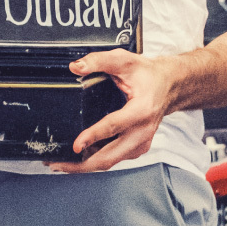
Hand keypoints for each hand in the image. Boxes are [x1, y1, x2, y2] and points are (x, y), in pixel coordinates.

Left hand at [51, 50, 178, 173]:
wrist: (168, 85)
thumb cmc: (148, 75)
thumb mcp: (124, 60)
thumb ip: (99, 61)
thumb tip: (76, 67)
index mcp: (141, 110)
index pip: (114, 127)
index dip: (93, 136)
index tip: (76, 145)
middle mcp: (142, 131)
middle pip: (109, 157)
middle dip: (81, 164)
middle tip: (57, 163)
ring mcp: (141, 143)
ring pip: (110, 162)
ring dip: (85, 165)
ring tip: (62, 162)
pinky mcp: (137, 148)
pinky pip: (114, 158)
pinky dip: (95, 160)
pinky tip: (80, 156)